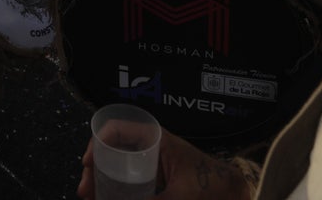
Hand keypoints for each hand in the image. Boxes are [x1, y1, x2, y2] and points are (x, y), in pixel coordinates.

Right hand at [77, 127, 251, 199]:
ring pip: (120, 167)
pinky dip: (118, 189)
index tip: (87, 164)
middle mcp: (152, 148)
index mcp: (157, 140)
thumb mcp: (178, 198)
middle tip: (86, 190)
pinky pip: (131, 180)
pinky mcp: (159, 181)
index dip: (97, 142)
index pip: (118, 128)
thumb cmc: (212, 188)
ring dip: (104, 180)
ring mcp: (155, 164)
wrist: (236, 195)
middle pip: (114, 150)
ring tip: (93, 197)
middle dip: (96, 168)